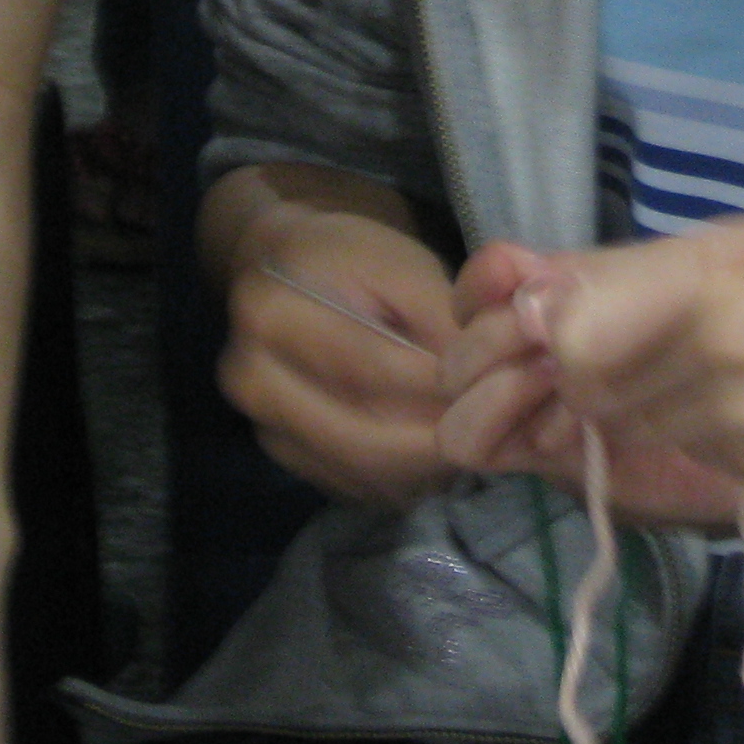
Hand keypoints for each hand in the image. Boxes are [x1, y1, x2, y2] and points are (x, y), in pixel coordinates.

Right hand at [219, 208, 464, 503]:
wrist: (289, 272)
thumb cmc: (351, 259)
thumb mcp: (399, 263)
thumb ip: (438, 313)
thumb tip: (480, 374)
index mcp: (271, 312)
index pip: (367, 364)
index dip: (435, 381)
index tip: (490, 387)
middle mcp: (252, 379)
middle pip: (359, 434)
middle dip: (432, 439)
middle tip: (490, 431)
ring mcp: (264, 426)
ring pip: (359, 471)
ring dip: (422, 467)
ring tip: (472, 444)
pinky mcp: (286, 457)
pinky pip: (353, 485)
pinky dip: (401, 479)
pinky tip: (436, 455)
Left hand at [439, 221, 743, 515]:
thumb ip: (670, 268)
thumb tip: (560, 284)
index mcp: (725, 264)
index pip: (569, 323)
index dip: (552, 325)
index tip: (569, 312)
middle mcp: (719, 346)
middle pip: (587, 382)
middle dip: (588, 368)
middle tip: (636, 343)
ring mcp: (741, 423)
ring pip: (633, 422)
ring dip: (642, 401)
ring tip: (719, 366)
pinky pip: (690, 452)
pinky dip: (696, 432)